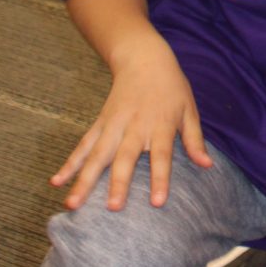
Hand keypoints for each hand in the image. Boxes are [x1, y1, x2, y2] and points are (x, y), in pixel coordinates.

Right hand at [52, 37, 210, 211]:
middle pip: (125, 158)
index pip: (161, 155)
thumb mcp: (189, 109)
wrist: (143, 58)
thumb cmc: (171, 87)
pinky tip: (57, 181)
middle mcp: (135, 127)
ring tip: (72, 204)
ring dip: (84, 180)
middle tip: (112, 208)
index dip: (159, 178)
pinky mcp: (100, 124)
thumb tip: (207, 166)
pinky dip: (70, 164)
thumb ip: (195, 140)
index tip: (156, 202)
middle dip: (118, 183)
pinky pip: (83, 146)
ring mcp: (113, 125)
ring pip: (97, 156)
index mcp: (160, 125)